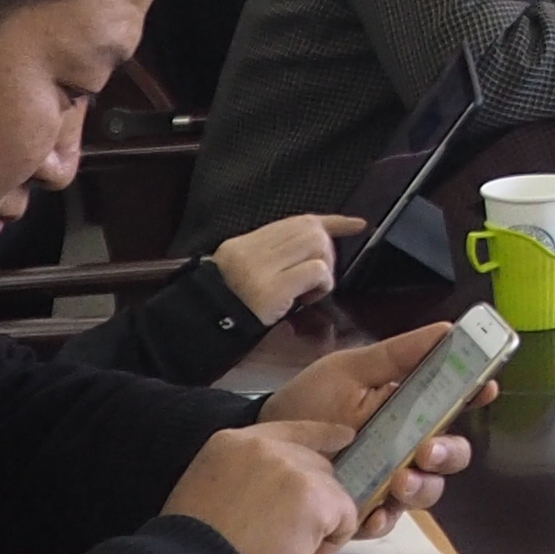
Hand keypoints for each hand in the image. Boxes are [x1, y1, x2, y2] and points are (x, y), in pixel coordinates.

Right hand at [166, 420, 378, 553]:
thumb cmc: (194, 552)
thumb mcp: (205, 492)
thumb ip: (242, 478)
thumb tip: (274, 492)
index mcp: (231, 443)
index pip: (290, 430)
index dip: (320, 436)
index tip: (343, 438)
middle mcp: (264, 446)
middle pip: (317, 464)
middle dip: (315, 499)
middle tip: (288, 536)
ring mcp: (292, 468)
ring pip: (333, 492)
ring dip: (320, 525)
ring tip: (283, 552)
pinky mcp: (316, 496)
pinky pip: (346, 517)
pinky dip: (331, 542)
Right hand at [205, 212, 360, 326]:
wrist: (198, 332)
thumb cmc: (226, 311)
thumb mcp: (242, 275)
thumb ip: (270, 259)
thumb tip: (312, 250)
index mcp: (243, 245)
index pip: (296, 222)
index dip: (331, 221)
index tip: (356, 224)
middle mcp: (251, 250)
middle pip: (310, 229)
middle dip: (327, 251)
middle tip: (319, 278)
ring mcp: (260, 268)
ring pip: (316, 244)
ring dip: (324, 269)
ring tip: (309, 291)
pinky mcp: (271, 289)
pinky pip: (315, 271)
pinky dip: (322, 284)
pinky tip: (308, 300)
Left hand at [259, 322, 491, 532]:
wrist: (264, 444)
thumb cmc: (308, 401)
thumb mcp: (350, 370)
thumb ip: (397, 355)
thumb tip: (447, 331)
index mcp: (409, 406)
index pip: (455, 401)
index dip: (476, 395)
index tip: (484, 389)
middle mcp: (407, 444)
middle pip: (451, 453)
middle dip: (449, 453)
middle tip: (428, 450)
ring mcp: (389, 479)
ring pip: (428, 488)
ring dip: (423, 486)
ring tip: (400, 481)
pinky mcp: (366, 509)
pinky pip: (391, 519)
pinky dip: (387, 517)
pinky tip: (376, 511)